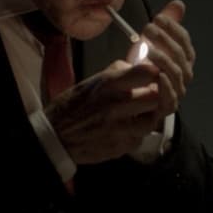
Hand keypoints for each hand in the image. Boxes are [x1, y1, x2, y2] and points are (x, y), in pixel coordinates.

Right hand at [45, 59, 174, 164]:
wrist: (55, 137)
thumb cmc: (72, 106)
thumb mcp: (92, 81)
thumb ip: (118, 73)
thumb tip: (140, 65)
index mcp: (109, 84)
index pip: (148, 72)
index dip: (156, 72)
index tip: (154, 74)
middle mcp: (117, 105)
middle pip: (156, 96)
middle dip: (156, 95)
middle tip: (148, 95)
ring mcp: (120, 128)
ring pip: (153, 119)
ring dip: (149, 115)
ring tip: (138, 113)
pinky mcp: (122, 146)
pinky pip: (140, 137)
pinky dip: (137, 132)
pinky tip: (125, 128)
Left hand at [135, 0, 195, 121]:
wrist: (131, 99)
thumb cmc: (144, 69)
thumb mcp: (150, 44)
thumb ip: (166, 25)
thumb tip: (179, 4)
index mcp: (183, 58)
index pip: (184, 40)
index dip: (173, 28)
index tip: (158, 18)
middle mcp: (183, 74)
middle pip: (181, 55)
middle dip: (165, 40)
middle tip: (147, 29)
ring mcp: (177, 91)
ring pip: (177, 74)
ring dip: (164, 59)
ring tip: (147, 49)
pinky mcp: (167, 107)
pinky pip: (171, 97)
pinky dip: (167, 85)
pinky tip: (158, 74)